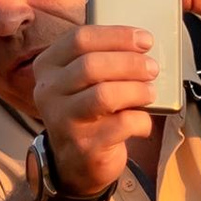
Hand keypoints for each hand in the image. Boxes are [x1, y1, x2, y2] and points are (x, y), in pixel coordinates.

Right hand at [27, 14, 159, 200]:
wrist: (74, 164)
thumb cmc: (86, 110)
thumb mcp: (81, 81)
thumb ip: (101, 58)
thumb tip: (142, 44)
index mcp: (48, 66)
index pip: (80, 39)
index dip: (116, 35)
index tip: (145, 39)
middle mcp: (49, 92)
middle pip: (92, 65)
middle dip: (130, 63)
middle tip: (152, 68)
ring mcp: (63, 121)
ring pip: (104, 94)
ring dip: (136, 90)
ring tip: (151, 92)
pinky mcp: (84, 146)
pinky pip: (121, 124)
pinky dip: (140, 120)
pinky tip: (143, 122)